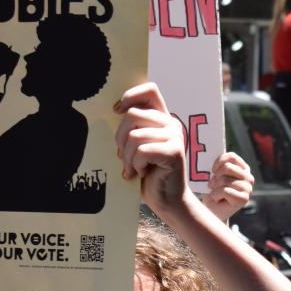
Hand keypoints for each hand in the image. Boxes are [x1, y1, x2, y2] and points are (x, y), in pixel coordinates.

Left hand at [114, 82, 187, 214]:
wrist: (166, 200)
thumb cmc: (149, 174)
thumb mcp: (137, 146)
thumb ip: (132, 128)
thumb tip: (114, 111)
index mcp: (162, 119)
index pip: (150, 90)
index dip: (131, 95)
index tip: (117, 111)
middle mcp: (171, 123)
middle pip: (132, 114)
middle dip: (120, 138)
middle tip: (122, 156)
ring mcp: (175, 136)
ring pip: (135, 135)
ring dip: (127, 156)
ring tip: (132, 168)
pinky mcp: (175, 152)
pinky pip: (142, 150)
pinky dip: (136, 164)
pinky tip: (142, 173)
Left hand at [202, 151, 253, 220]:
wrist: (213, 211)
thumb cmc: (212, 191)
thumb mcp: (213, 176)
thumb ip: (216, 167)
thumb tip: (208, 159)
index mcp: (242, 168)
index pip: (232, 157)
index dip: (219, 161)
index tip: (211, 170)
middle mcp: (248, 177)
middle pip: (228, 167)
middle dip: (215, 176)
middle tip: (212, 184)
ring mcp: (248, 188)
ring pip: (224, 179)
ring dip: (214, 187)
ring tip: (214, 193)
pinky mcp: (244, 198)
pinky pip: (225, 190)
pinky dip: (215, 195)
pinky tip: (216, 199)